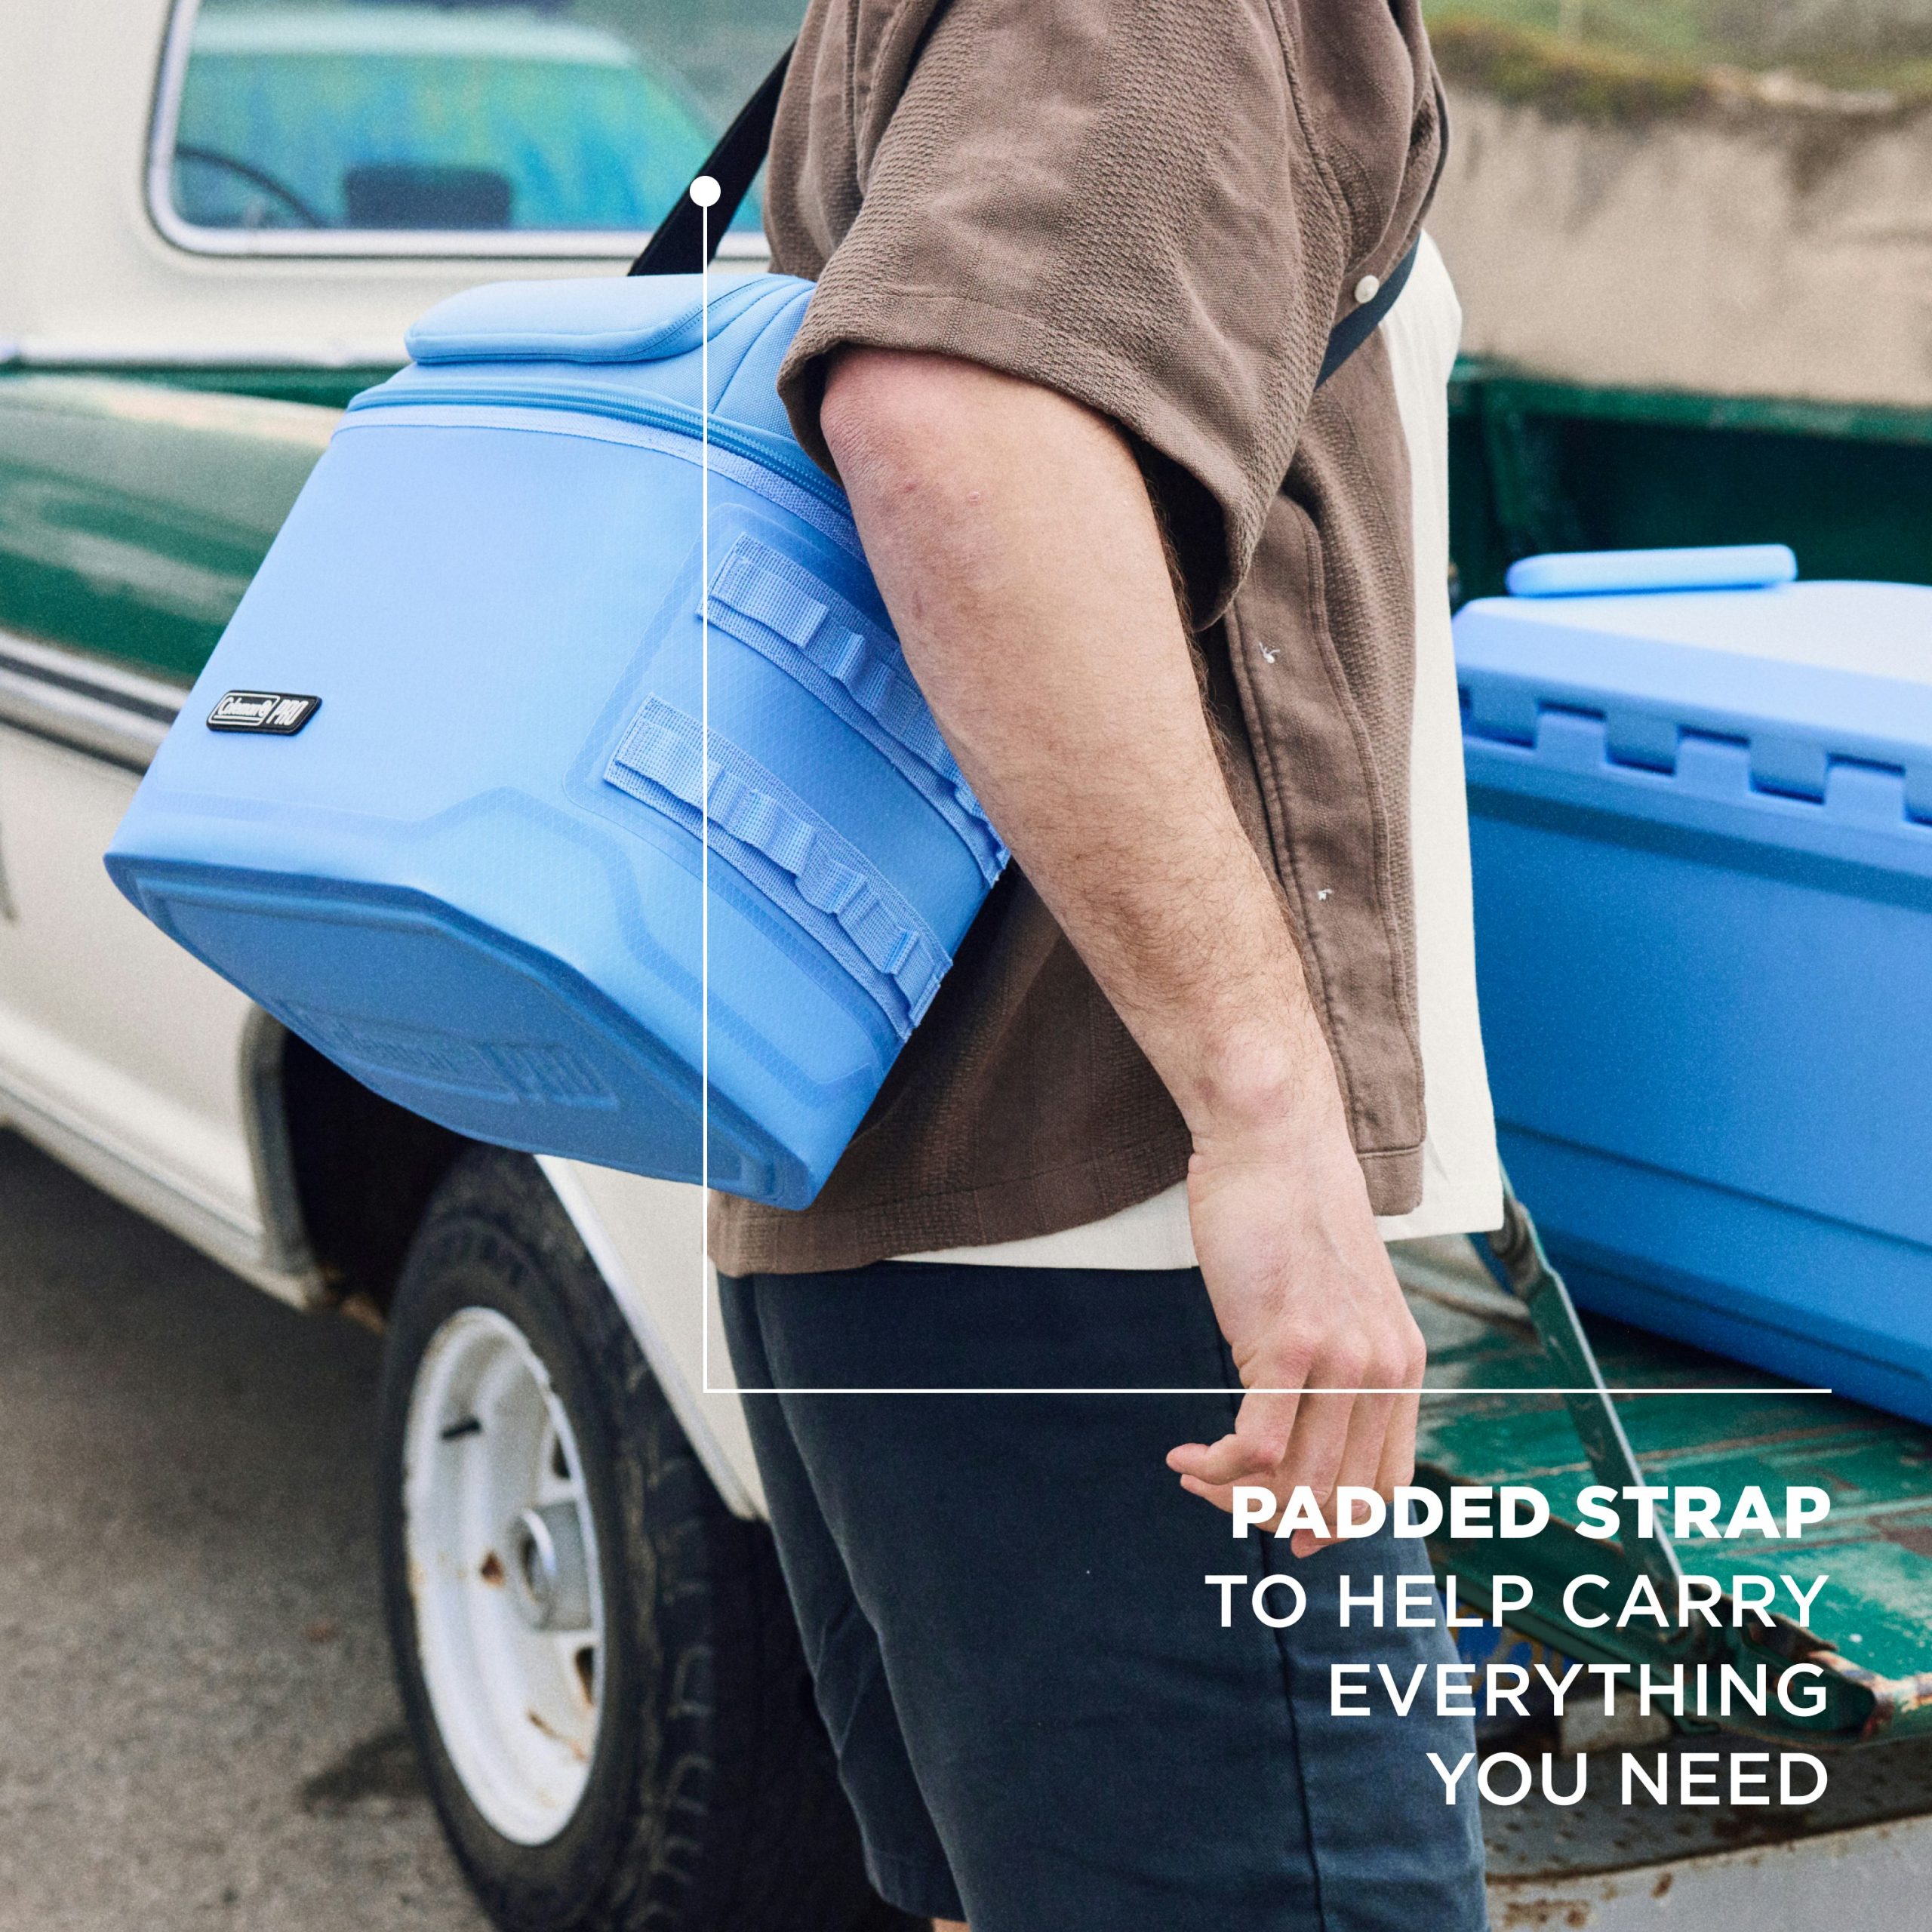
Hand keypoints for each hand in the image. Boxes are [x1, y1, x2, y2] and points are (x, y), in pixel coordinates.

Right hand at [1166, 1122, 1424, 1556]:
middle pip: (1340, 1495)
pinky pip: (1257, 1447)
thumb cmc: (1289, 1214)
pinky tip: (1186, 1457)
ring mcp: (1340, 1357)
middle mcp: (1383, 1367)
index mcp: (1402, 1362)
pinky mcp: (1288, 1342)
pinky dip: (1218, 1469)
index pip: (1387, 1483)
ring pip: (1299, 1482)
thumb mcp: (1336, 1298)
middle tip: (1222, 1497)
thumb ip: (1334, 1361)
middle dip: (1275, 1516)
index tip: (1285, 1524)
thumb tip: (1294, 1431)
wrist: (1272, 1142)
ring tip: (1197, 1475)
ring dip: (1237, 1498)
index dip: (1334, 1520)